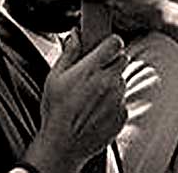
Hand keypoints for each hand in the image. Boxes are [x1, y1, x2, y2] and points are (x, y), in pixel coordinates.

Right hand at [25, 34, 127, 172]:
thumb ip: (69, 52)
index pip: (115, 44)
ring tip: (93, 92)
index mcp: (91, 70)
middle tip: (96, 68)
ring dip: (112, 81)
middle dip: (112, 60)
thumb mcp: (54, 76)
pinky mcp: (122, 115)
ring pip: (122, 80)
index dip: (110, 42)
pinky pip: (122, 100)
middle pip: (123, 59)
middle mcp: (109, 83)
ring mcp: (118, 100)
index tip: (104, 45)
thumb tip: (76, 34)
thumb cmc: (56, 109)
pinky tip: (97, 107)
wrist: (64, 143)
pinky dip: (113, 100)